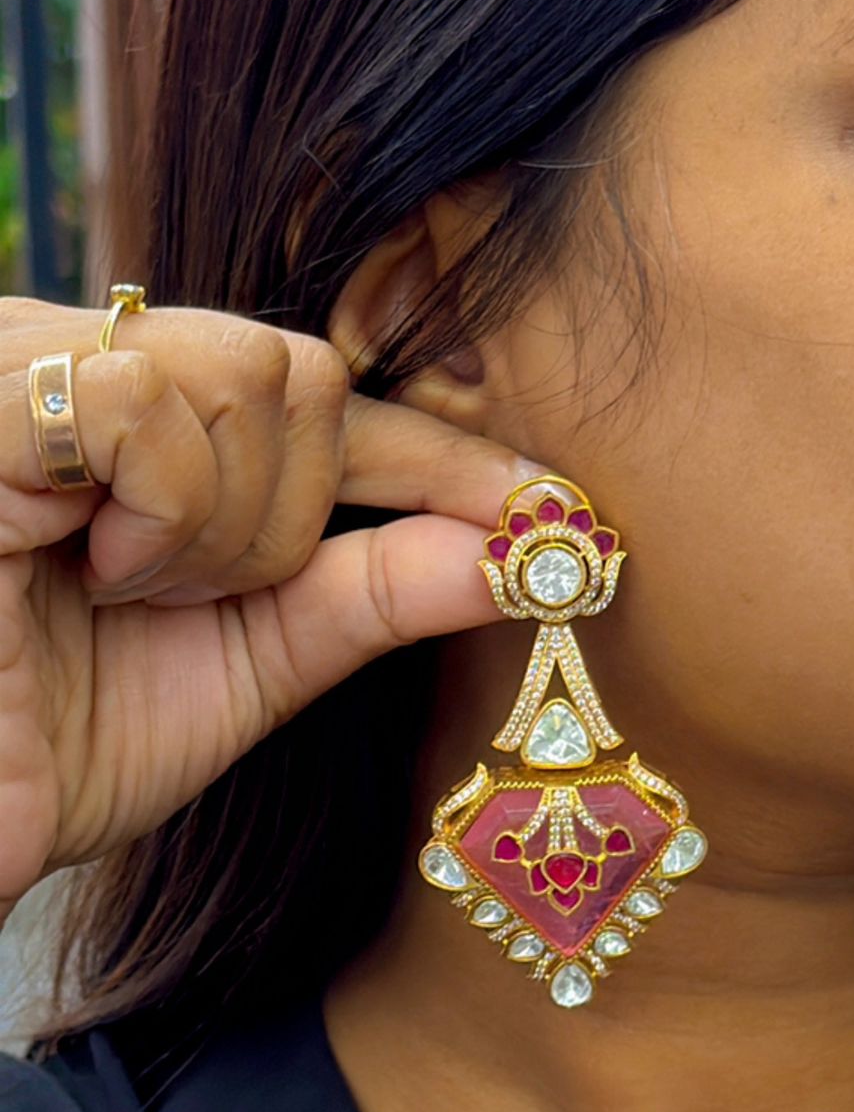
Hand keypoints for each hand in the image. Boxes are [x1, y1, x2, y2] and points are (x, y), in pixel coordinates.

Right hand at [0, 297, 534, 925]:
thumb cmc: (52, 747)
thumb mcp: (245, 666)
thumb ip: (366, 592)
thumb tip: (511, 547)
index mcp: (132, 420)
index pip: (322, 399)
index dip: (434, 454)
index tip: (544, 509)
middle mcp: (77, 366)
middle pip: (301, 368)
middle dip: (291, 515)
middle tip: (192, 599)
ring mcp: (24, 365)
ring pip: (252, 374)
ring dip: (230, 527)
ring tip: (126, 593)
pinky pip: (151, 401)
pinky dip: (166, 513)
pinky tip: (88, 571)